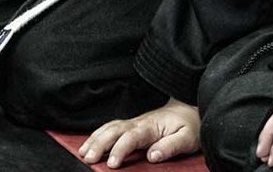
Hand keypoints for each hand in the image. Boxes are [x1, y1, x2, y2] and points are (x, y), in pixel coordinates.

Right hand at [79, 99, 199, 166]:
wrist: (189, 108)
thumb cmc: (189, 125)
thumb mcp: (187, 138)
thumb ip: (170, 146)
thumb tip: (152, 156)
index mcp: (152, 126)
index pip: (131, 137)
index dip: (120, 150)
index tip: (111, 163)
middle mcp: (139, 122)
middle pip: (114, 130)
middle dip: (99, 143)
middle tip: (87, 158)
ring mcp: (134, 122)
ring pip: (110, 127)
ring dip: (95, 138)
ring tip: (83, 152)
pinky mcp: (132, 125)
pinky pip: (112, 127)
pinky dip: (98, 133)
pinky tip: (90, 142)